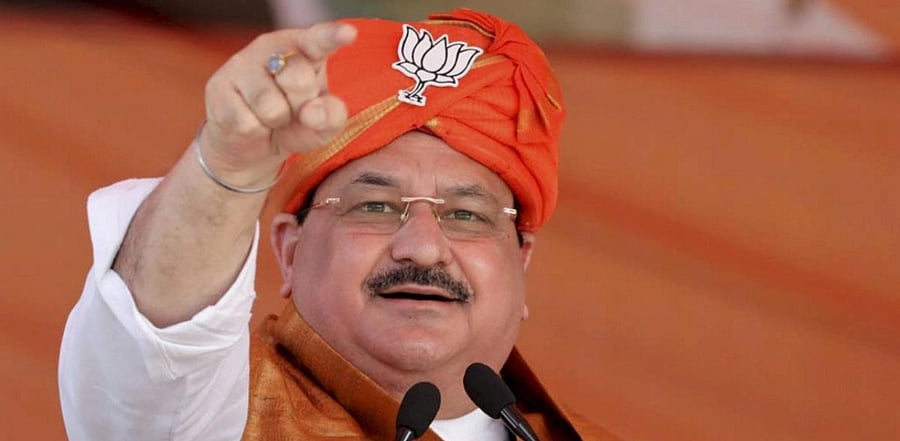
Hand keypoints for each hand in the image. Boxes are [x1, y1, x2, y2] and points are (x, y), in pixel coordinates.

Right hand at [199, 22, 356, 184]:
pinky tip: (249, 121)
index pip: (319, 40)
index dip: (332, 36)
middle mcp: (271, 48)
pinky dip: (255, 132)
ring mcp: (241, 64)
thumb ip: (331, 116)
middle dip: (299, 105)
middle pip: (298, 79)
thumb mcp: (323, 125)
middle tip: (290, 109)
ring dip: (275, 122)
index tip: (349, 33)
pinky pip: (248, 123)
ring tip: (269, 116)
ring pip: (271, 106)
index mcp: (303, 49)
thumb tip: (312, 113)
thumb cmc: (294, 125)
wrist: (251, 146)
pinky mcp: (218, 88)